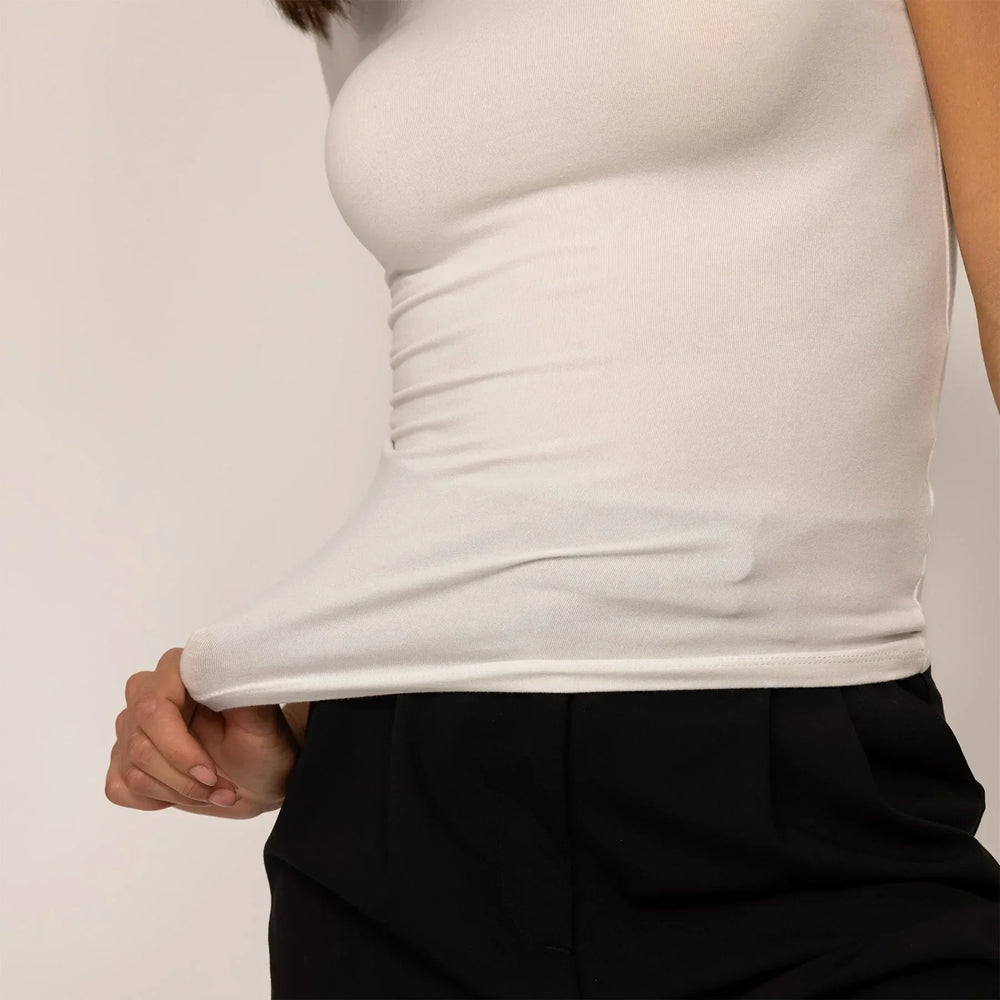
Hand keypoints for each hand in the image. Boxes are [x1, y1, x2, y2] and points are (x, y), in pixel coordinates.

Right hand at [105, 647, 299, 819]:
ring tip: (219, 791)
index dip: (178, 747)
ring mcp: (131, 728)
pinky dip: (160, 799)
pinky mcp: (123, 761)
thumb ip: (242, 688)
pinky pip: (121, 787)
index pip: (154, 706)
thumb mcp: (263, 717)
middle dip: (184, 777)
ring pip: (133, 771)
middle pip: (140, 744)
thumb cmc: (263, 742)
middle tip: (225, 789)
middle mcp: (147, 693)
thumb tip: (227, 663)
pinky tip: (189, 793)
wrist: (259, 775)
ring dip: (181, 792)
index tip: (211, 773)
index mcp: (179, 671)